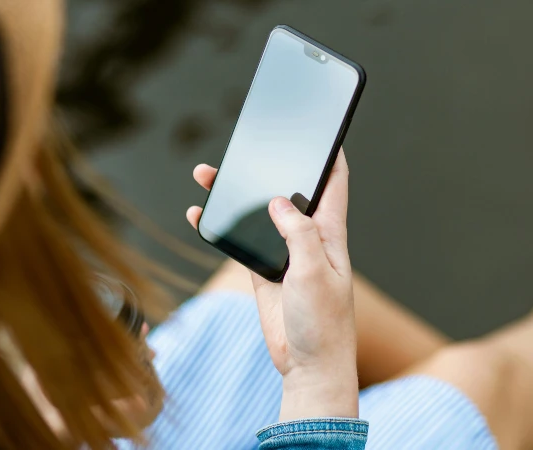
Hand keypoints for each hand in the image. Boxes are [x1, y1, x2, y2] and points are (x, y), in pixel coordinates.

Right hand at [186, 149, 357, 420]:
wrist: (308, 365)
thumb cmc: (324, 322)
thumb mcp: (315, 273)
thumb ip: (298, 235)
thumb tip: (279, 201)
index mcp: (329, 233)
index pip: (333, 183)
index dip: (329, 154)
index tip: (321, 129)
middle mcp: (307, 237)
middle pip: (285, 191)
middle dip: (268, 166)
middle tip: (247, 144)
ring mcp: (283, 254)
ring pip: (257, 213)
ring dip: (235, 194)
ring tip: (207, 173)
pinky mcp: (263, 271)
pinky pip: (238, 241)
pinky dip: (219, 227)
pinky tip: (199, 214)